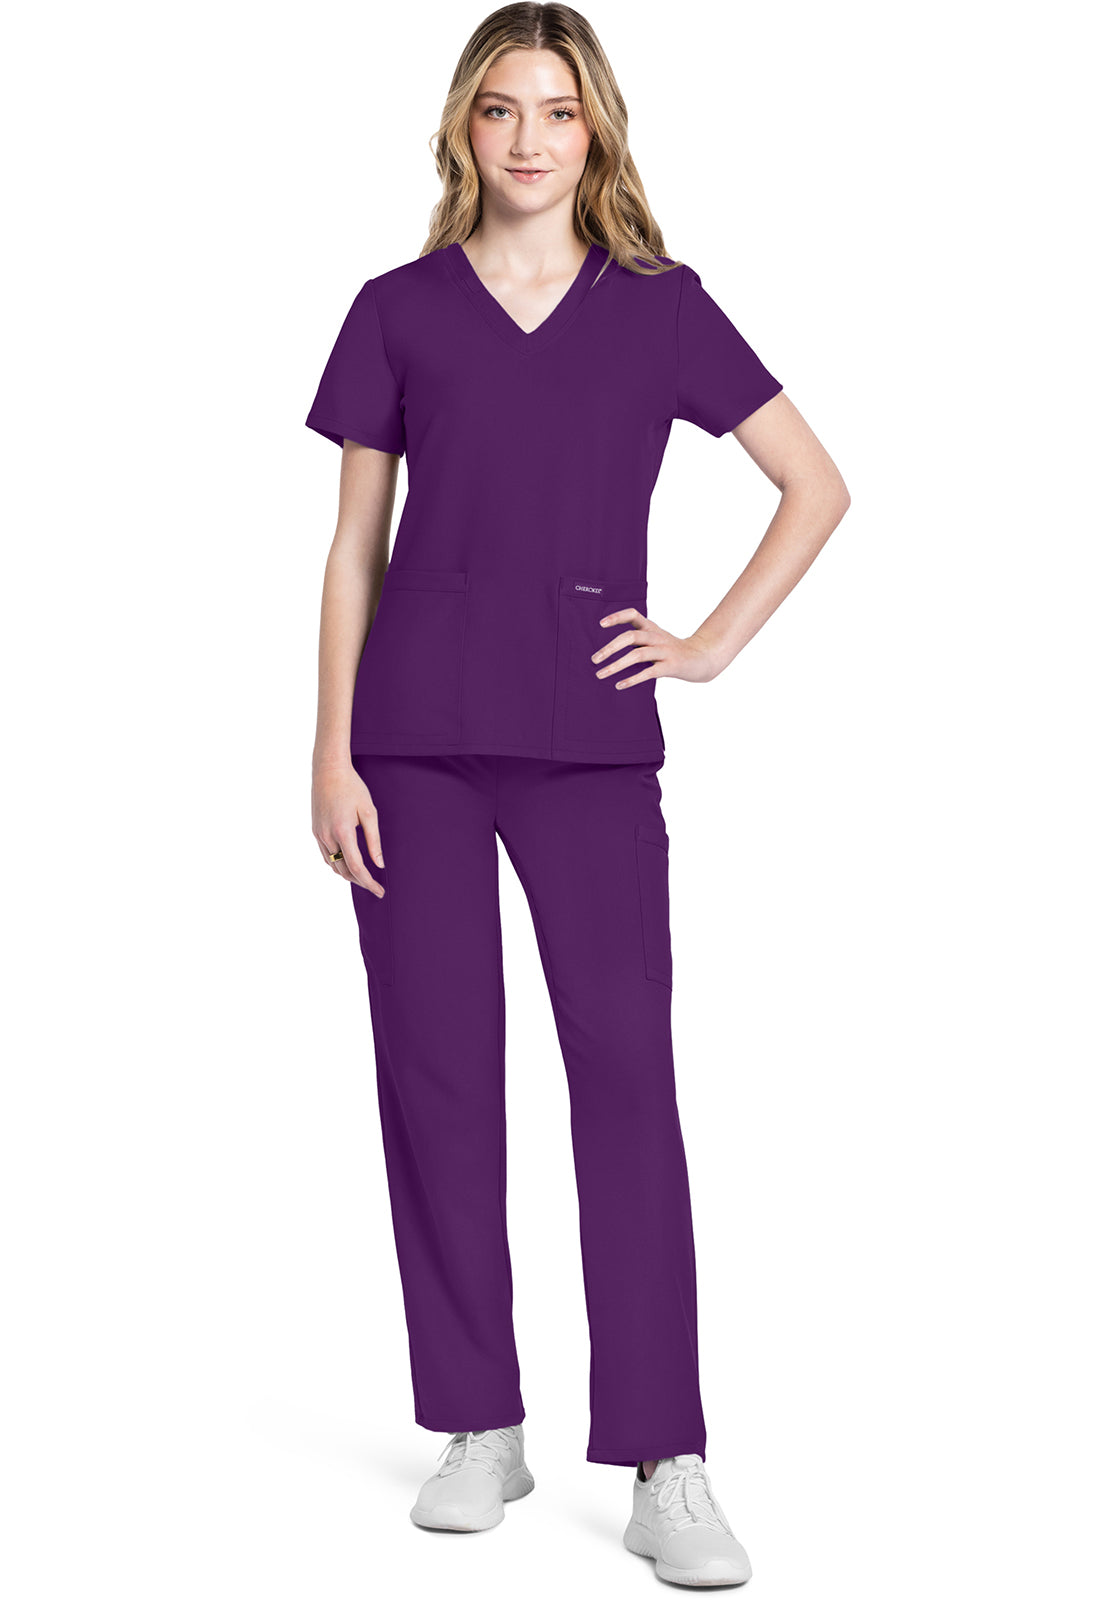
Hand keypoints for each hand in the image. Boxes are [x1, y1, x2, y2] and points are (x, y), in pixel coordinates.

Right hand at [312, 763, 385, 895]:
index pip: (356, 867)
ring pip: (333, 865)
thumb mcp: (369, 812)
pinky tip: (347, 864)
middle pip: (344, 871)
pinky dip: (337, 864)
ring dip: (348, 875)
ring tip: (364, 878)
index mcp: (343, 832)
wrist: (328, 770)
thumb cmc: (352, 787)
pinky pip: (326, 856)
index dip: (369, 883)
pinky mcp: (315, 831)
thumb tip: (379, 864)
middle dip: (360, 882)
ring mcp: (319, 835)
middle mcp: (327, 837)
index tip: (380, 891)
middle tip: (375, 887)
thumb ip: (374, 840)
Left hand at [592, 607, 722, 686]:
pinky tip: (619, 685)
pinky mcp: (671, 666)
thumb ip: (637, 640)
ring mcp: (665, 651)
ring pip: (637, 655)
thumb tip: (608, 649)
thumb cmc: (672, 650)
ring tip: (601, 674)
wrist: (702, 658)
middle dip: (610, 648)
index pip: (633, 615)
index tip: (601, 624)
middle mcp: (657, 637)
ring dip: (616, 665)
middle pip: (631, 636)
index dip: (617, 617)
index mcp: (652, 628)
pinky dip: (632, 679)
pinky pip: (649, 672)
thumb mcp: (655, 639)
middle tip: (594, 659)